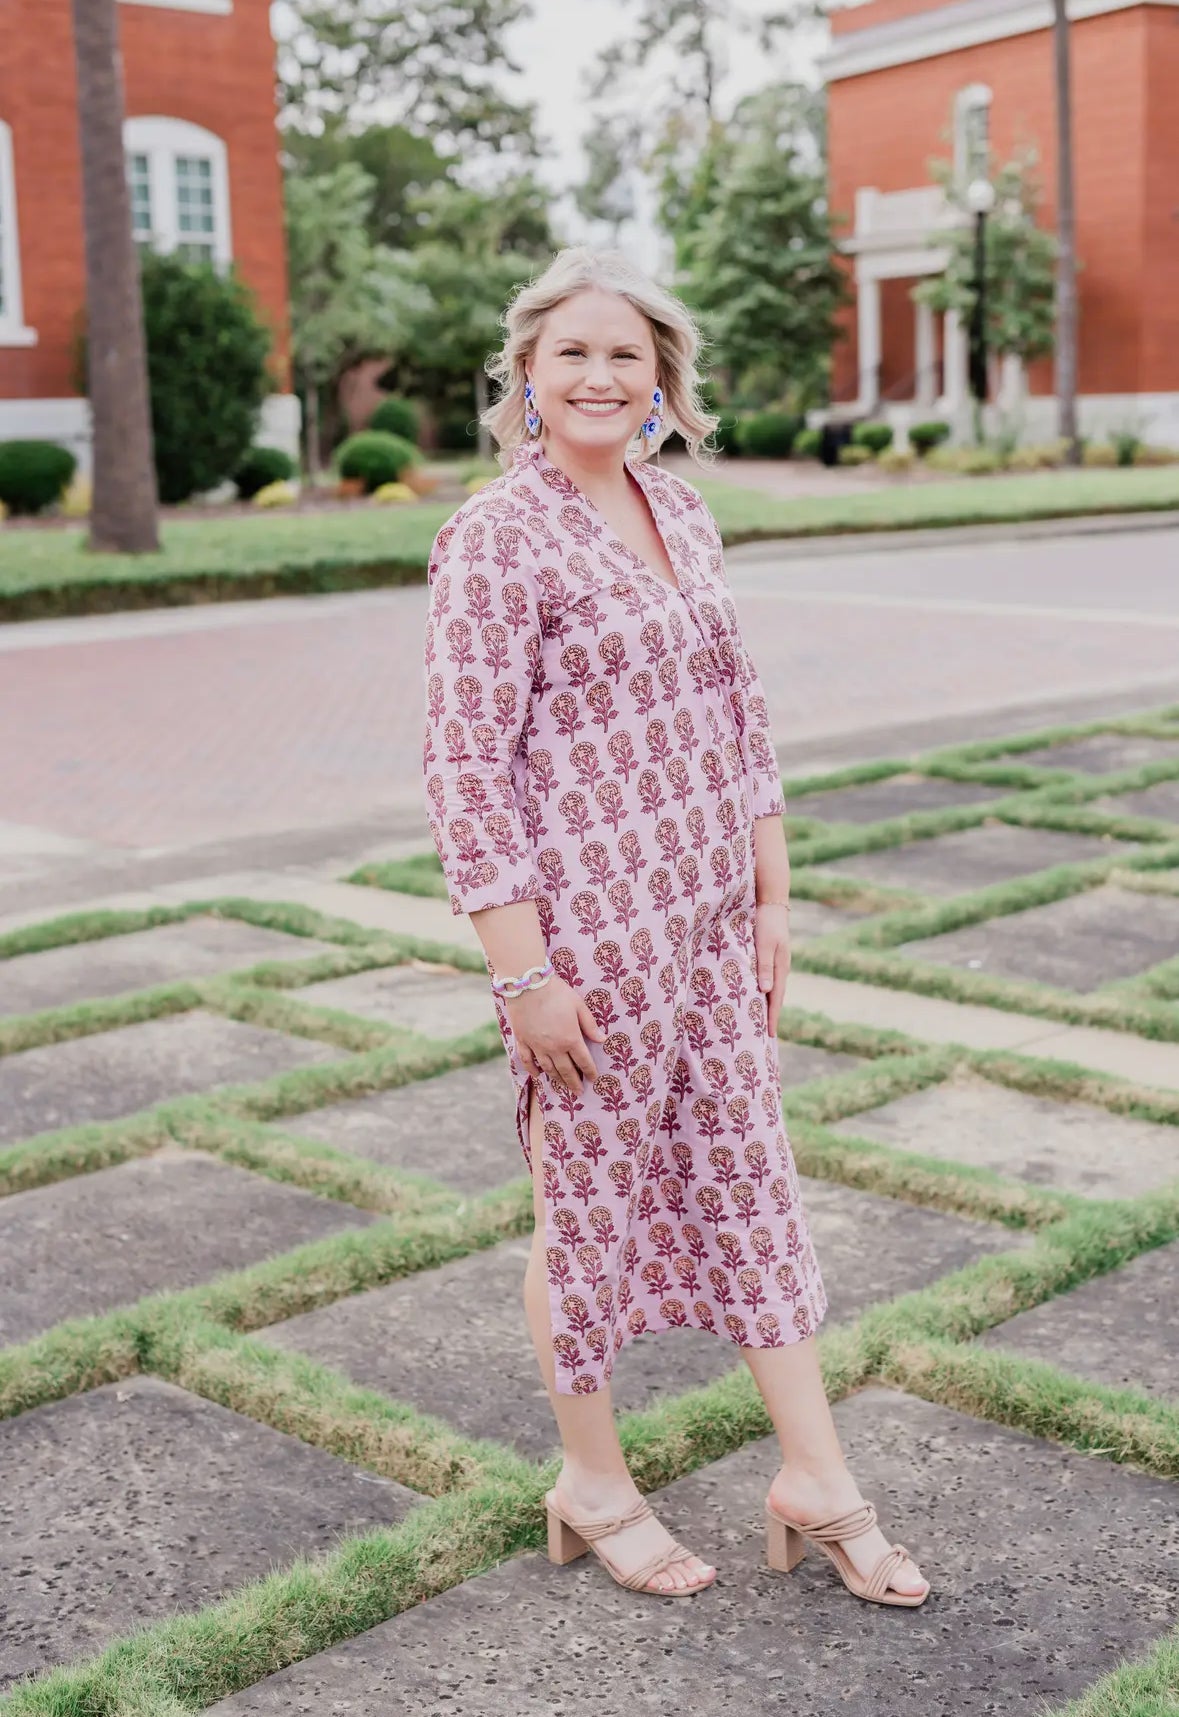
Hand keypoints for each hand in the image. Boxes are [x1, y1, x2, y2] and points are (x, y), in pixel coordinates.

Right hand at [508, 976, 605, 1093]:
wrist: (527, 985)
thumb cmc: (557, 992)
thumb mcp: (579, 1006)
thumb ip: (590, 1025)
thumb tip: (602, 1040)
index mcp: (571, 1039)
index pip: (583, 1061)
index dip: (590, 1072)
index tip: (593, 1079)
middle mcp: (554, 1047)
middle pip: (566, 1070)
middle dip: (574, 1082)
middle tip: (579, 1092)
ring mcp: (537, 1046)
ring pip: (548, 1069)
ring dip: (557, 1079)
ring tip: (563, 1085)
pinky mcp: (523, 1041)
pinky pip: (528, 1061)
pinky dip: (533, 1070)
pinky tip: (538, 1076)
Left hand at [754, 903, 790, 1035]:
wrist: (771, 903)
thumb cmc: (765, 923)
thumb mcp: (764, 944)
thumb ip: (764, 967)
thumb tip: (765, 991)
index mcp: (780, 968)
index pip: (775, 998)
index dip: (772, 1017)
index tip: (771, 1035)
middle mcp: (780, 968)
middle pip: (776, 997)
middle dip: (771, 1015)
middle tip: (766, 1036)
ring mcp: (777, 963)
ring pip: (772, 989)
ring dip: (767, 1005)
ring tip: (762, 1021)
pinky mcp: (770, 957)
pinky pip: (768, 980)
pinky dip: (764, 992)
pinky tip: (758, 996)